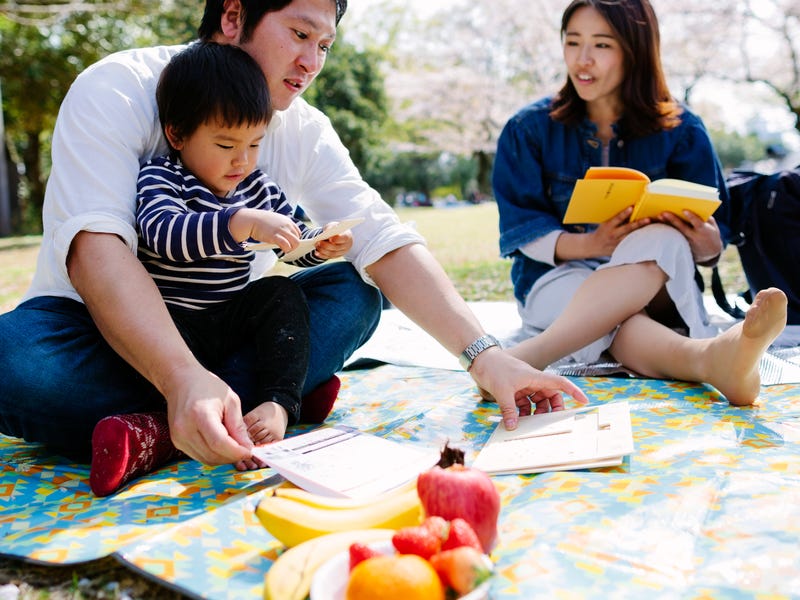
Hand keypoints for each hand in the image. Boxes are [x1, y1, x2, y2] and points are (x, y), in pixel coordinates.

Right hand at [164, 365, 253, 465]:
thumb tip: (247, 448)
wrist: (181, 381)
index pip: (220, 443)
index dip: (237, 452)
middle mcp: (185, 429)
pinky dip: (213, 455)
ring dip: (223, 458)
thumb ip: (238, 426)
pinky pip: (199, 456)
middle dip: (232, 456)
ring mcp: (178, 437)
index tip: (249, 452)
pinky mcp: (177, 442)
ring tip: (234, 446)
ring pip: (206, 459)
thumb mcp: (230, 401)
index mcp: (200, 415)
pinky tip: (221, 445)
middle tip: (245, 450)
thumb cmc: (207, 387)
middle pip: (213, 454)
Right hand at [230, 209, 300, 253]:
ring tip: (285, 250)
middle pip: (297, 238)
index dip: (294, 239)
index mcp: (287, 220)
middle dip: (294, 245)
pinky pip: (286, 245)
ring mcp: (281, 230)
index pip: (297, 232)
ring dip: (291, 249)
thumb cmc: (260, 222)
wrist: (251, 219)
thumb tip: (285, 237)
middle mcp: (286, 225)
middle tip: (287, 248)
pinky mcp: (275, 236)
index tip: (289, 243)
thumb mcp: (275, 221)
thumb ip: (281, 227)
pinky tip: (281, 250)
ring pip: (295, 243)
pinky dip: (286, 249)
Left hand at [314, 222, 352, 259]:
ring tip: (316, 246)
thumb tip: (327, 231)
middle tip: (318, 242)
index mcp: (347, 236)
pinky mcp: (336, 256)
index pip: (344, 238)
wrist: (337, 235)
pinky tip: (316, 253)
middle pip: (337, 247)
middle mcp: (346, 245)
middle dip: (326, 245)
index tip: (330, 238)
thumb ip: (331, 227)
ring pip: (332, 253)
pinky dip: (322, 255)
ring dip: (323, 250)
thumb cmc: (335, 229)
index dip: (337, 239)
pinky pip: (329, 257)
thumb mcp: (333, 225)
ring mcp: (342, 252)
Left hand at [469, 348, 587, 429]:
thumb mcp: (502, 391)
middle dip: (552, 409)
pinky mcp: (514, 390)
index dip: (573, 391)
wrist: (479, 359)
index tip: (584, 401)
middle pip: (550, 396)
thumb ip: (509, 411)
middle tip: (549, 423)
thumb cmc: (494, 369)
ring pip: (537, 401)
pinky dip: (523, 412)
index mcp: (535, 377)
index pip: (559, 383)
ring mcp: (523, 385)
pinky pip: (524, 403)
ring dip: (536, 413)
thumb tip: (513, 427)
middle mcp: (532, 381)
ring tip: (531, 425)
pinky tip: (517, 421)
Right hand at [588, 206, 650, 256]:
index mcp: (608, 226)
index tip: (631, 207)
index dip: (624, 213)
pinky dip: (640, 241)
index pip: (617, 219)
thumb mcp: (605, 223)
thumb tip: (630, 210)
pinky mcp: (621, 249)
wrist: (593, 246)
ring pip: (631, 237)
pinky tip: (649, 238)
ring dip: (642, 233)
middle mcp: (613, 235)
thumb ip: (616, 219)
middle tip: (648, 219)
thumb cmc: (602, 231)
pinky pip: (632, 245)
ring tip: (652, 229)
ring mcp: (617, 243)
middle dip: (638, 224)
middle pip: (627, 229)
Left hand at [659, 211, 721, 263]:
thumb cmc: (711, 234)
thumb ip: (705, 217)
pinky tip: (657, 224)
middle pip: (682, 228)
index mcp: (704, 231)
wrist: (710, 253)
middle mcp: (694, 237)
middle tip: (663, 212)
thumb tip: (695, 207)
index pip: (698, 223)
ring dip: (666, 225)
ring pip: (675, 233)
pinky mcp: (681, 245)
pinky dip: (665, 231)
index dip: (691, 217)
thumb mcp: (712, 226)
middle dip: (673, 220)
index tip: (684, 210)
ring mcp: (686, 242)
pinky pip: (672, 237)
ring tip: (658, 217)